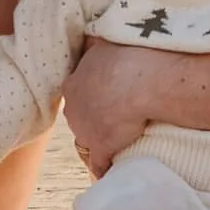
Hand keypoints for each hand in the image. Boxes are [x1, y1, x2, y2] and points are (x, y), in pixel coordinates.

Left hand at [58, 41, 163, 176]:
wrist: (136, 80)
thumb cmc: (123, 56)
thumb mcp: (103, 43)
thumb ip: (94, 44)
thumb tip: (91, 38)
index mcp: (73, 83)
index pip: (77, 94)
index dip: (91, 97)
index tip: (105, 97)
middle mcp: (73, 109)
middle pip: (80, 117)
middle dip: (93, 118)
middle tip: (115, 117)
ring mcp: (85, 131)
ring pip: (89, 140)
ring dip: (101, 141)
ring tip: (120, 142)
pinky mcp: (101, 149)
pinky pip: (100, 164)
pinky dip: (106, 168)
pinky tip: (113, 171)